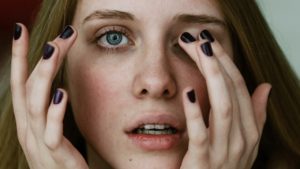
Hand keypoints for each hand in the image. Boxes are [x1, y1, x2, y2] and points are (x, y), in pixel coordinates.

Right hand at [11, 23, 88, 168]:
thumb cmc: (58, 156)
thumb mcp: (50, 129)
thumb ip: (50, 108)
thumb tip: (56, 84)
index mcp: (28, 120)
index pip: (20, 82)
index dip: (19, 56)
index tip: (21, 30)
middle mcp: (28, 128)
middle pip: (28, 86)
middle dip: (39, 58)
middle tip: (59, 35)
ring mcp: (38, 142)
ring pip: (35, 104)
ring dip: (43, 75)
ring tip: (53, 50)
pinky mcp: (55, 155)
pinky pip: (52, 132)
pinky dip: (54, 112)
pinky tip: (61, 93)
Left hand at [178, 31, 271, 168]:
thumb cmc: (225, 166)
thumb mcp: (245, 142)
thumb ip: (256, 115)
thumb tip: (265, 86)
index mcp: (250, 131)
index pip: (241, 88)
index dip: (227, 63)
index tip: (211, 42)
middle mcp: (241, 139)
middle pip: (232, 92)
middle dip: (218, 62)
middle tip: (201, 39)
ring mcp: (224, 151)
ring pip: (223, 108)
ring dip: (213, 77)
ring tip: (200, 53)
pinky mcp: (203, 161)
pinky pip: (202, 135)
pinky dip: (196, 113)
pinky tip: (189, 92)